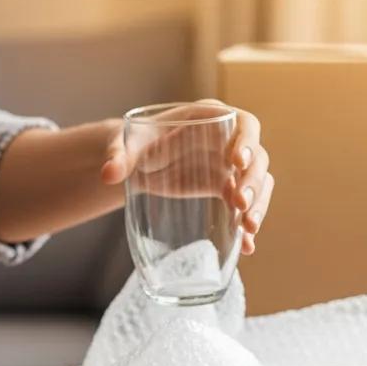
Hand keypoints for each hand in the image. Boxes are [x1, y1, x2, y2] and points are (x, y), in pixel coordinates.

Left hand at [100, 100, 272, 255]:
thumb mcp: (125, 145)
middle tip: (240, 204)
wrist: (135, 161)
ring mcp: (229, 166)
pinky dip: (246, 224)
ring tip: (249, 229)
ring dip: (258, 205)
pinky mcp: (224, 187)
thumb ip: (118, 156)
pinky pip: (244, 205)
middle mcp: (227, 140)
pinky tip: (247, 246)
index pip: (243, 123)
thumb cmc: (135, 142)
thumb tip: (108, 174)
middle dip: (252, 181)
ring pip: (258, 182)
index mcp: (210, 118)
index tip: (236, 162)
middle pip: (257, 157)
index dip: (245, 141)